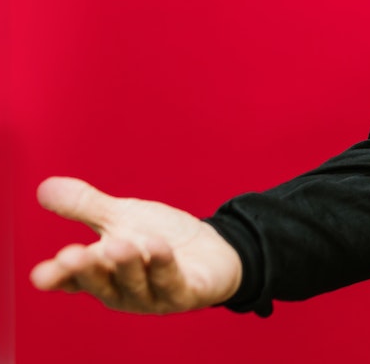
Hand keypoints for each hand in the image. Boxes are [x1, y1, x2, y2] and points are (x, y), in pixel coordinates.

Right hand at [30, 176, 242, 313]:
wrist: (212, 252)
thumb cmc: (159, 238)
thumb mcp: (122, 218)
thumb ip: (86, 206)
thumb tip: (44, 188)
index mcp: (102, 274)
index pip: (74, 279)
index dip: (57, 277)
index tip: (41, 274)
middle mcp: (123, 290)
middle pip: (101, 282)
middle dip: (87, 269)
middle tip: (71, 255)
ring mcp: (153, 296)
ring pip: (136, 282)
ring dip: (127, 264)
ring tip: (119, 244)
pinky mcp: (185, 293)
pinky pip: (173, 281)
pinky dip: (164, 265)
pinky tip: (158, 246)